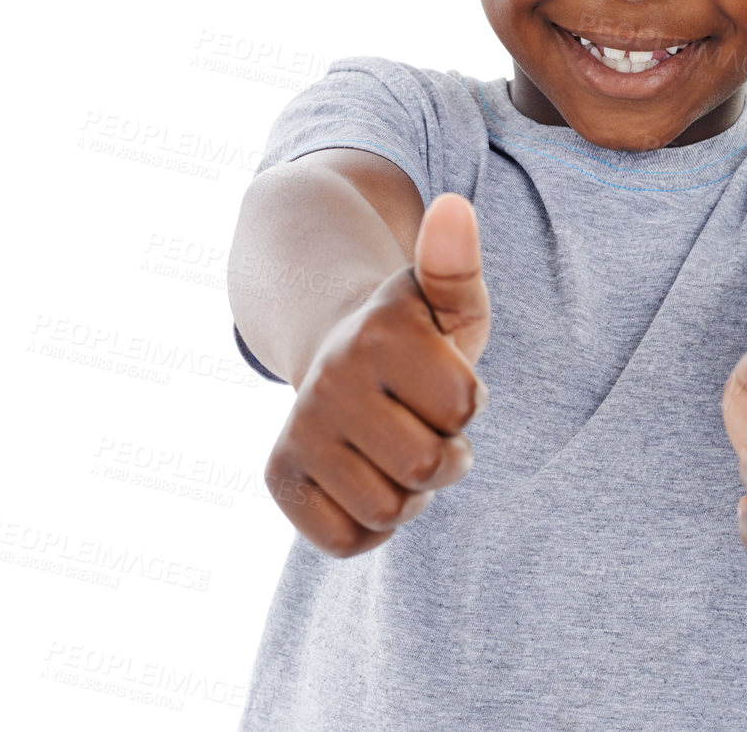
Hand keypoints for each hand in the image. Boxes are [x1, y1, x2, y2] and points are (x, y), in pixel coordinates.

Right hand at [263, 192, 490, 557]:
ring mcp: (299, 429)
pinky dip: (370, 526)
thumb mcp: (450, 303)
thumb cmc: (418, 338)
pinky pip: (347, 541)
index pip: (463, 406)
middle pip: (429, 466)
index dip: (467, 402)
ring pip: (389, 510)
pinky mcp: (279, 476)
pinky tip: (367, 479)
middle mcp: (329, 377)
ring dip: (411, 492)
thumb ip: (458, 264)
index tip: (446, 379)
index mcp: (379, 331)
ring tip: (398, 450)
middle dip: (446, 454)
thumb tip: (454, 206)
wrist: (340, 356)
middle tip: (426, 424)